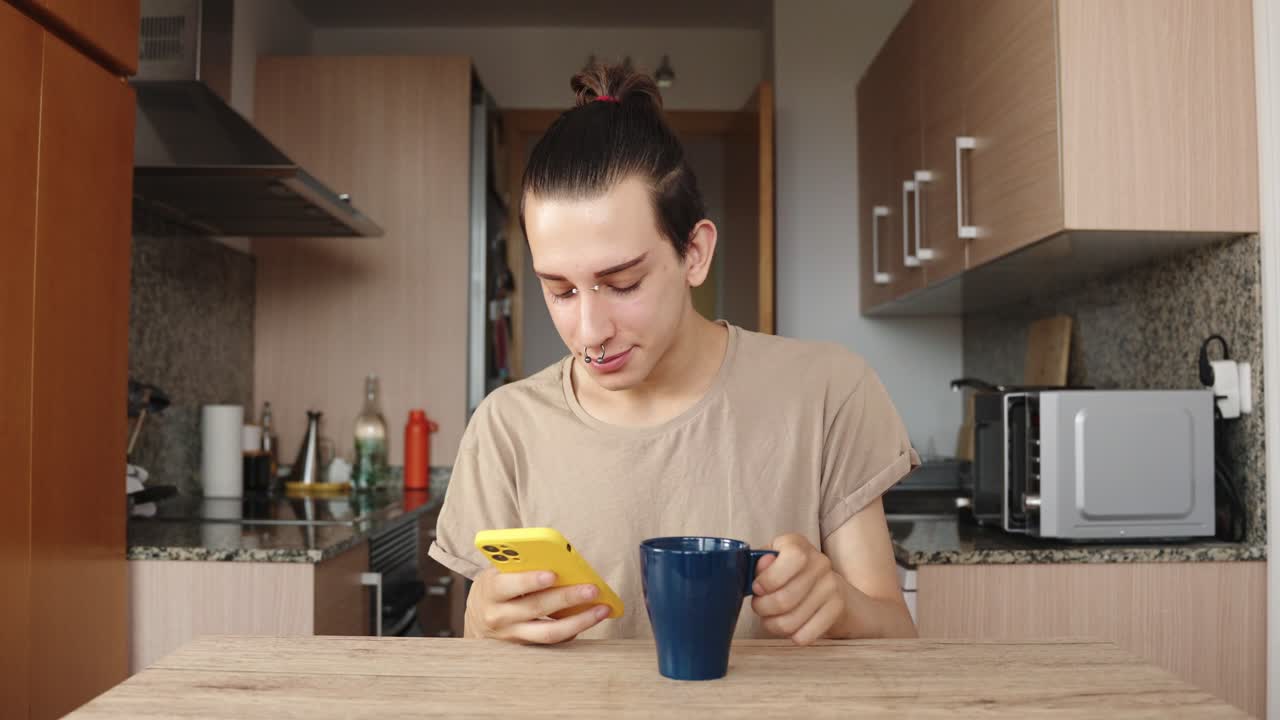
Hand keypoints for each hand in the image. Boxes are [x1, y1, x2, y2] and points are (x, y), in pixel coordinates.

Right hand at [465, 568, 610, 643]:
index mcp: (491, 590)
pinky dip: (573, 630)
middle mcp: (499, 616)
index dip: (530, 580)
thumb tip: (559, 561)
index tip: (552, 574)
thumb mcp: (499, 571)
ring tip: (602, 609)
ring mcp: (513, 635)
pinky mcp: (526, 647)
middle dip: (567, 597)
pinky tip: (590, 619)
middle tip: (592, 589)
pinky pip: (553, 641)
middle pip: (536, 607)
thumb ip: (521, 565)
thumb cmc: (496, 586)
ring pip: (549, 632)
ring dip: (579, 620)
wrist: (478, 618)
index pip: (509, 585)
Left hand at [750, 533, 847, 644]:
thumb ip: (759, 564)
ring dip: (773, 624)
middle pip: (785, 598)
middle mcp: (819, 562)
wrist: (823, 583)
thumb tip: (759, 567)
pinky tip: (790, 627)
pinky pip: (807, 634)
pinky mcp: (836, 608)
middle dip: (763, 608)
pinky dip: (793, 636)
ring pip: (792, 620)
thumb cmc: (786, 572)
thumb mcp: (769, 561)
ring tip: (770, 618)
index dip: (769, 579)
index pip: (791, 559)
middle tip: (759, 607)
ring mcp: (831, 585)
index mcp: (797, 544)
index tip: (756, 589)